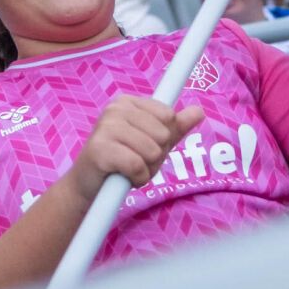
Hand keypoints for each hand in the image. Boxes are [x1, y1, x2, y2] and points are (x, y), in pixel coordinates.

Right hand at [64, 94, 204, 197]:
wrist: (88, 186)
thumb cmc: (122, 161)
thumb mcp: (151, 142)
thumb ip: (175, 127)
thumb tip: (200, 111)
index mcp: (128, 102)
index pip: (168, 116)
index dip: (164, 139)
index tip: (144, 145)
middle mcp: (115, 109)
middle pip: (163, 135)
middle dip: (155, 157)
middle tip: (135, 161)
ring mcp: (105, 127)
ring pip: (152, 151)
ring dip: (147, 170)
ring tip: (129, 170)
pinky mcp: (99, 149)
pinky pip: (137, 165)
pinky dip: (137, 178)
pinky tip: (124, 178)